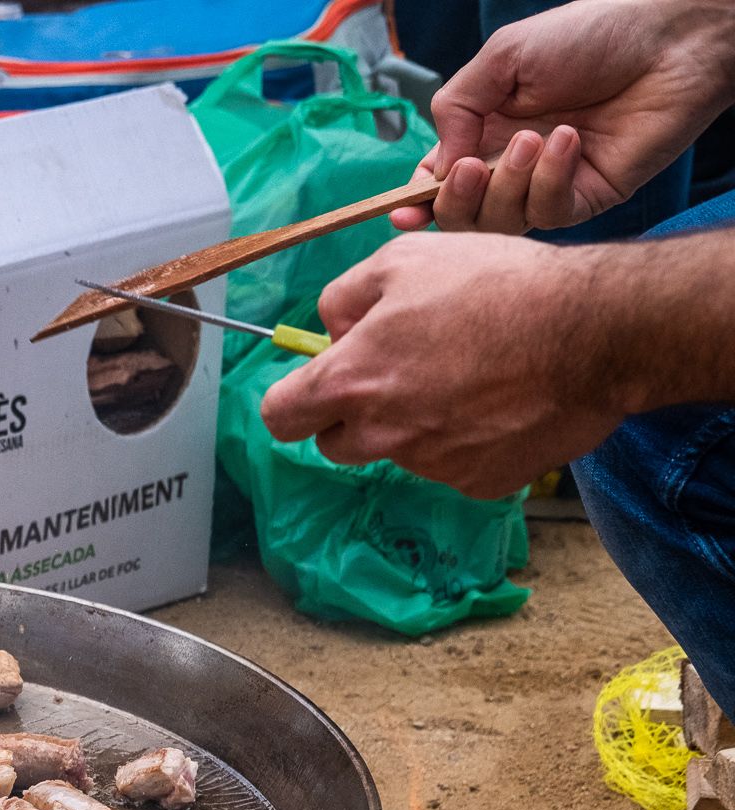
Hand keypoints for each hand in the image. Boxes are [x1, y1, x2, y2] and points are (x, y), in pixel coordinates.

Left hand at [259, 233, 627, 498]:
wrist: (594, 332)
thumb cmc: (496, 286)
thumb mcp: (403, 261)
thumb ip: (344, 299)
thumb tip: (329, 331)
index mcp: (350, 383)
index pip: (280, 417)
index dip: (293, 398)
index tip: (315, 384)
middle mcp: (382, 436)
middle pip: (336, 443)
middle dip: (353, 413)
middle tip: (401, 370)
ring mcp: (430, 465)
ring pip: (398, 451)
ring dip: (414, 423)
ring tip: (468, 373)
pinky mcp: (478, 483)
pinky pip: (452, 464)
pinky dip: (465, 439)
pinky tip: (500, 400)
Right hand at [390, 0, 734, 233]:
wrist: (666, 40)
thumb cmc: (589, 36)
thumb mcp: (502, 58)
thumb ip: (455, 109)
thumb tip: (438, 167)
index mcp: (484, 130)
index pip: (438, 181)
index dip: (416, 203)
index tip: (401, 213)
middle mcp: (511, 164)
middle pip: (460, 214)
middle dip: (456, 200)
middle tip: (471, 168)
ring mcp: (548, 184)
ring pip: (499, 222)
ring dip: (507, 185)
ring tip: (535, 138)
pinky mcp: (586, 197)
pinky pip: (547, 213)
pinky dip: (550, 180)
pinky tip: (570, 141)